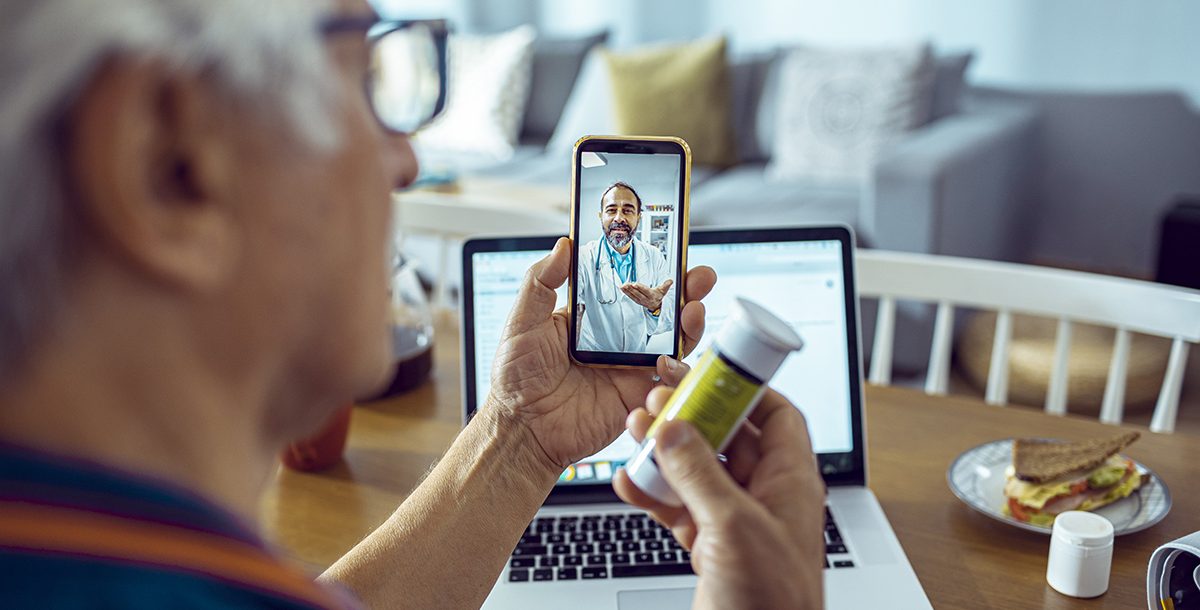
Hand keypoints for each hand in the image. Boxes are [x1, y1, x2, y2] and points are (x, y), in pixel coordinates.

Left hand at [485, 238, 714, 473]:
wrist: (522, 429)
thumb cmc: (516, 378)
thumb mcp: (523, 321)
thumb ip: (541, 281)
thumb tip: (563, 244)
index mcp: (594, 317)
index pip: (630, 285)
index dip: (653, 268)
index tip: (670, 250)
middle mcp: (618, 339)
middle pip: (661, 309)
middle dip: (686, 290)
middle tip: (699, 276)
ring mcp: (631, 367)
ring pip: (674, 341)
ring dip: (691, 323)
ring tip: (693, 308)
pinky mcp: (638, 395)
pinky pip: (669, 380)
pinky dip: (679, 367)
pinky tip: (671, 357)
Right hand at [613, 378, 825, 609]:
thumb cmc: (773, 605)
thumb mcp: (734, 528)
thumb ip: (700, 474)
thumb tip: (673, 429)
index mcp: (790, 483)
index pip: (775, 416)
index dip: (744, 388)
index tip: (706, 371)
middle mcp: (765, 498)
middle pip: (728, 438)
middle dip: (690, 415)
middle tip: (656, 394)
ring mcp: (736, 523)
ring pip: (697, 471)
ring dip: (664, 451)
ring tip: (635, 429)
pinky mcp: (710, 548)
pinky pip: (679, 507)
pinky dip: (652, 493)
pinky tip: (629, 482)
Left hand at [620, 279, 672, 311]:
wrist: (657, 306)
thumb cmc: (659, 297)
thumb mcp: (664, 291)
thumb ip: (666, 285)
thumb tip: (670, 280)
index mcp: (652, 296)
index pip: (645, 291)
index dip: (640, 287)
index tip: (635, 284)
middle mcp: (645, 299)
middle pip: (638, 293)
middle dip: (631, 289)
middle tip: (626, 284)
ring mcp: (640, 300)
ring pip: (633, 295)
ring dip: (627, 290)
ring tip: (623, 285)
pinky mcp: (636, 301)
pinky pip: (630, 297)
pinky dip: (626, 292)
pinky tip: (622, 288)